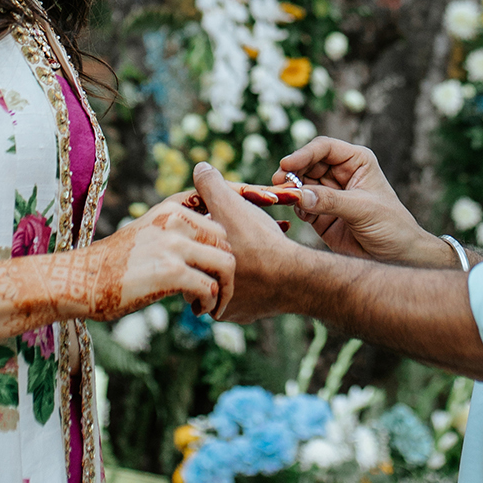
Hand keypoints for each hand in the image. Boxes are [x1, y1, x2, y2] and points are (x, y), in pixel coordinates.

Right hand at [88, 204, 235, 317]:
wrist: (81, 280)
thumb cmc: (113, 264)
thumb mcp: (146, 233)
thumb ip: (174, 232)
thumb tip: (205, 247)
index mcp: (171, 209)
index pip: (219, 220)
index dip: (227, 245)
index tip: (223, 266)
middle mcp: (175, 221)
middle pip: (227, 242)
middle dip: (228, 271)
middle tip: (216, 292)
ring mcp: (174, 245)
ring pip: (226, 264)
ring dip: (224, 289)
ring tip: (209, 304)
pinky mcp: (171, 272)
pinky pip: (209, 287)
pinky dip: (209, 303)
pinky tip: (196, 310)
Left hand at [191, 164, 302, 321]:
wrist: (294, 278)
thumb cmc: (258, 240)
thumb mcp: (230, 204)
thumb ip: (209, 185)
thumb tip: (199, 168)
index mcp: (193, 265)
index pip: (188, 242)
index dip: (204, 224)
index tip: (220, 215)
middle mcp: (201, 293)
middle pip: (204, 260)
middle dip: (217, 244)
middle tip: (236, 230)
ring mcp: (222, 308)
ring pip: (222, 277)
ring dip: (234, 261)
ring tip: (252, 241)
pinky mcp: (241, 315)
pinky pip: (240, 294)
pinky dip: (250, 278)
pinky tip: (262, 262)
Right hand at [275, 137, 454, 266]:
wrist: (398, 258)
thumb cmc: (392, 226)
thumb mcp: (363, 209)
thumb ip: (330, 201)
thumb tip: (299, 195)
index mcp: (356, 161)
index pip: (324, 148)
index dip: (304, 154)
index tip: (287, 165)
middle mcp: (340, 174)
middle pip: (307, 164)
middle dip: (292, 172)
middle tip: (278, 184)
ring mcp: (329, 194)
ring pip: (300, 184)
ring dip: (289, 189)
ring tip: (280, 197)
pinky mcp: (320, 215)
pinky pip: (300, 205)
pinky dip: (293, 206)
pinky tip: (293, 210)